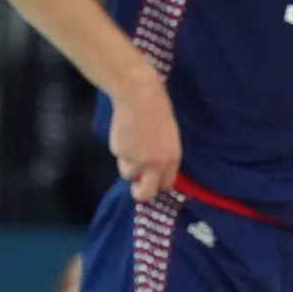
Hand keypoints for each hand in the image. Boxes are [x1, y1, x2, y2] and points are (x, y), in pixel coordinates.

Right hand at [109, 76, 181, 202]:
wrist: (140, 98)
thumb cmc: (158, 111)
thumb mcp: (169, 137)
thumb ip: (163, 155)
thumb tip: (155, 170)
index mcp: (172, 158)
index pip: (166, 184)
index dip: (158, 185)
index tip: (152, 184)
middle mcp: (156, 164)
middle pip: (147, 193)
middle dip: (140, 193)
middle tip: (136, 188)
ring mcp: (137, 161)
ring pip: (129, 173)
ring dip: (128, 163)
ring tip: (131, 142)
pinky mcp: (121, 154)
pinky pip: (120, 157)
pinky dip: (121, 150)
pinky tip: (126, 133)